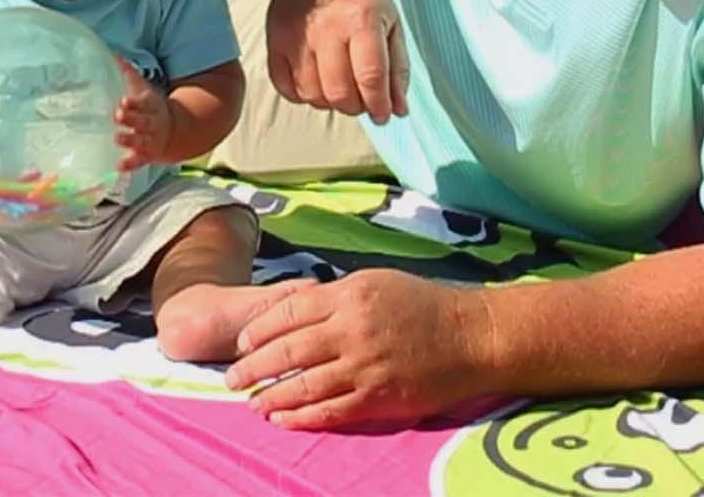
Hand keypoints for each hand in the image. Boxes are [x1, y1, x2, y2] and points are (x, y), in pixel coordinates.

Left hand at [112, 57, 173, 170]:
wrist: (173, 131)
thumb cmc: (149, 107)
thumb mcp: (142, 89)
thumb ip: (127, 72)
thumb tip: (112, 53)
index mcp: (150, 106)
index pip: (142, 103)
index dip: (133, 103)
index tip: (123, 101)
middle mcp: (152, 124)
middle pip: (143, 122)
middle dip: (131, 119)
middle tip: (118, 115)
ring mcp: (151, 141)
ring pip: (141, 141)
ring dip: (130, 141)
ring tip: (117, 139)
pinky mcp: (147, 155)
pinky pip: (139, 161)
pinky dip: (130, 164)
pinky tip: (118, 167)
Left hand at [225, 269, 488, 429]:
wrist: (471, 336)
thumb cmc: (424, 304)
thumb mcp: (376, 282)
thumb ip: (336, 296)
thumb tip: (299, 307)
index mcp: (348, 296)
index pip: (289, 312)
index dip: (260, 329)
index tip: (242, 342)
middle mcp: (351, 330)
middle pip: (288, 351)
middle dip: (254, 366)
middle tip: (232, 378)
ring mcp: (364, 366)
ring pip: (304, 385)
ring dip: (272, 396)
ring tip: (252, 404)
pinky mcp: (379, 397)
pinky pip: (331, 411)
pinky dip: (302, 417)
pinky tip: (283, 420)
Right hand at [266, 0, 409, 122]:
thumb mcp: (391, 23)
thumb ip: (397, 68)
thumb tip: (398, 110)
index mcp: (361, 21)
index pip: (369, 78)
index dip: (378, 105)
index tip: (383, 115)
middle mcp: (326, 29)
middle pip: (339, 93)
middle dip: (355, 106)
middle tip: (362, 98)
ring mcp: (296, 35)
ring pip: (312, 95)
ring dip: (330, 101)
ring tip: (340, 86)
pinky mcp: (275, 40)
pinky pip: (286, 87)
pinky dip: (303, 94)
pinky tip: (316, 79)